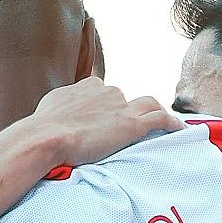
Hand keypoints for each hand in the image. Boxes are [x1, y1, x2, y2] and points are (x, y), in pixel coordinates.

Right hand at [29, 78, 182, 167]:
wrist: (45, 137)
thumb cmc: (41, 127)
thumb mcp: (50, 105)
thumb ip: (63, 103)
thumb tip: (61, 110)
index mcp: (89, 85)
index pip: (104, 92)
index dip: (106, 106)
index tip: (103, 119)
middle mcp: (108, 91)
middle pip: (125, 99)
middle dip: (125, 112)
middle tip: (121, 132)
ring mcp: (121, 107)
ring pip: (148, 104)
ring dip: (154, 112)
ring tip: (161, 124)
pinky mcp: (131, 124)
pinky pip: (160, 119)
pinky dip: (172, 123)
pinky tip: (180, 129)